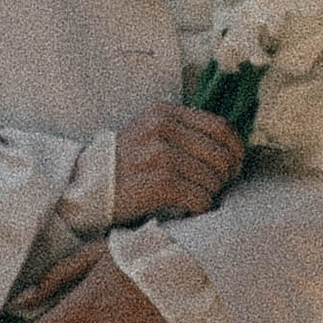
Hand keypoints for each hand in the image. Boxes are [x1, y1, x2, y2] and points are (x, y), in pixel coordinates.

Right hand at [111, 103, 244, 225]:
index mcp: (164, 112)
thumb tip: (228, 148)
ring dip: (211, 194)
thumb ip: (182, 131)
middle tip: (217, 188)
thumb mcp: (148, 134)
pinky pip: (199, 197)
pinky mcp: (158, 182)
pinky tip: (190, 209)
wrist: (86, 188)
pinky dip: (200, 207)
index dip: (236, 149)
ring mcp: (159, 154)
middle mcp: (162, 128)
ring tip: (198, 199)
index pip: (220, 126)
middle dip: (226, 176)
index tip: (235, 165)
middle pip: (221, 154)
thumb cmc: (124, 166)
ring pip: (212, 178)